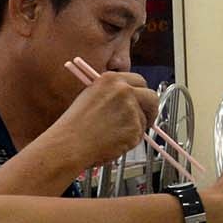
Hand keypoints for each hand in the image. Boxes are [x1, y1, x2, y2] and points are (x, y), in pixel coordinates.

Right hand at [44, 72, 158, 170]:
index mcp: (111, 79)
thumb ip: (113, 94)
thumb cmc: (75, 124)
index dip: (142, 94)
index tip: (141, 102)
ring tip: (113, 135)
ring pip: (144, 120)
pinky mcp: (134, 127)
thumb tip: (131, 100)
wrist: (70, 142)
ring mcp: (131, 108)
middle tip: (146, 120)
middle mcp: (124, 90)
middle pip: (152, 97)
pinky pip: (139, 136)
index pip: (139, 81)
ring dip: (135, 129)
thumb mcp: (91, 96)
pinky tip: (113, 142)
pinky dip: (130, 141)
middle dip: (151, 110)